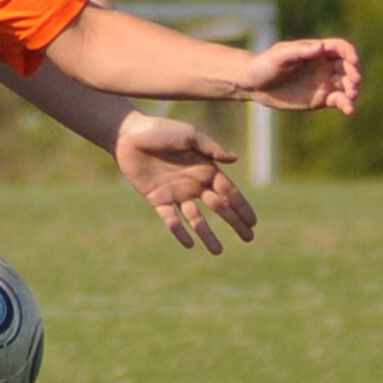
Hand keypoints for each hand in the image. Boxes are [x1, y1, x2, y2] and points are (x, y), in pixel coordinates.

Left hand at [112, 112, 257, 254]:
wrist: (128, 135)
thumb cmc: (160, 130)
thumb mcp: (189, 135)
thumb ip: (211, 148)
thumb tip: (235, 160)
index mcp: (205, 168)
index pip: (229, 192)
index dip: (241, 207)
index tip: (253, 222)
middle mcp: (193, 183)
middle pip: (218, 207)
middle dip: (234, 222)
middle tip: (248, 238)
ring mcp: (175, 193)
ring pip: (196, 218)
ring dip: (207, 234)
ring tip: (218, 251)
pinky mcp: (156, 199)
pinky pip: (170, 219)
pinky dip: (179, 232)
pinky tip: (190, 244)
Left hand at [244, 38, 359, 114]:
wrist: (254, 85)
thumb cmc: (265, 65)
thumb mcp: (280, 56)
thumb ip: (300, 51)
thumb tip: (321, 47)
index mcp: (316, 51)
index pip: (340, 48)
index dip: (350, 53)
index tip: (353, 61)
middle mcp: (324, 65)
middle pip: (347, 66)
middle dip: (354, 73)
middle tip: (354, 81)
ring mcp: (324, 82)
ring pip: (346, 84)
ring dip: (353, 89)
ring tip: (351, 95)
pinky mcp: (321, 99)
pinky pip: (339, 100)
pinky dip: (346, 104)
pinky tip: (349, 110)